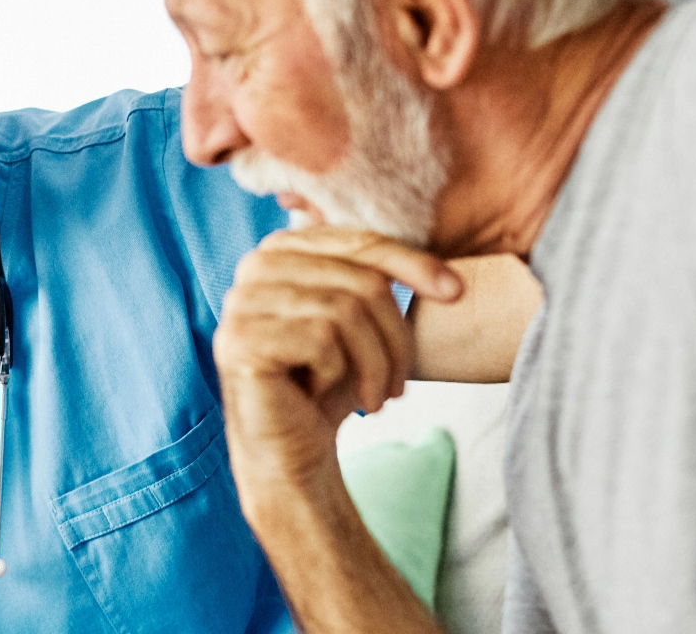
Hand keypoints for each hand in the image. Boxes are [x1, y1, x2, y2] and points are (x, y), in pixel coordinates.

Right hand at [214, 226, 461, 501]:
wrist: (291, 453)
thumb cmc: (329, 386)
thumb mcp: (360, 323)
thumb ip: (376, 279)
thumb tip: (449, 275)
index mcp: (284, 249)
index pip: (360, 241)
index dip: (412, 263)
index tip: (455, 292)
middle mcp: (255, 266)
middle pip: (359, 279)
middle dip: (395, 337)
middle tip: (398, 385)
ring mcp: (242, 301)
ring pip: (346, 311)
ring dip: (373, 365)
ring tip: (372, 397)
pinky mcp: (240, 339)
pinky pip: (321, 340)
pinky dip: (337, 375)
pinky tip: (321, 395)